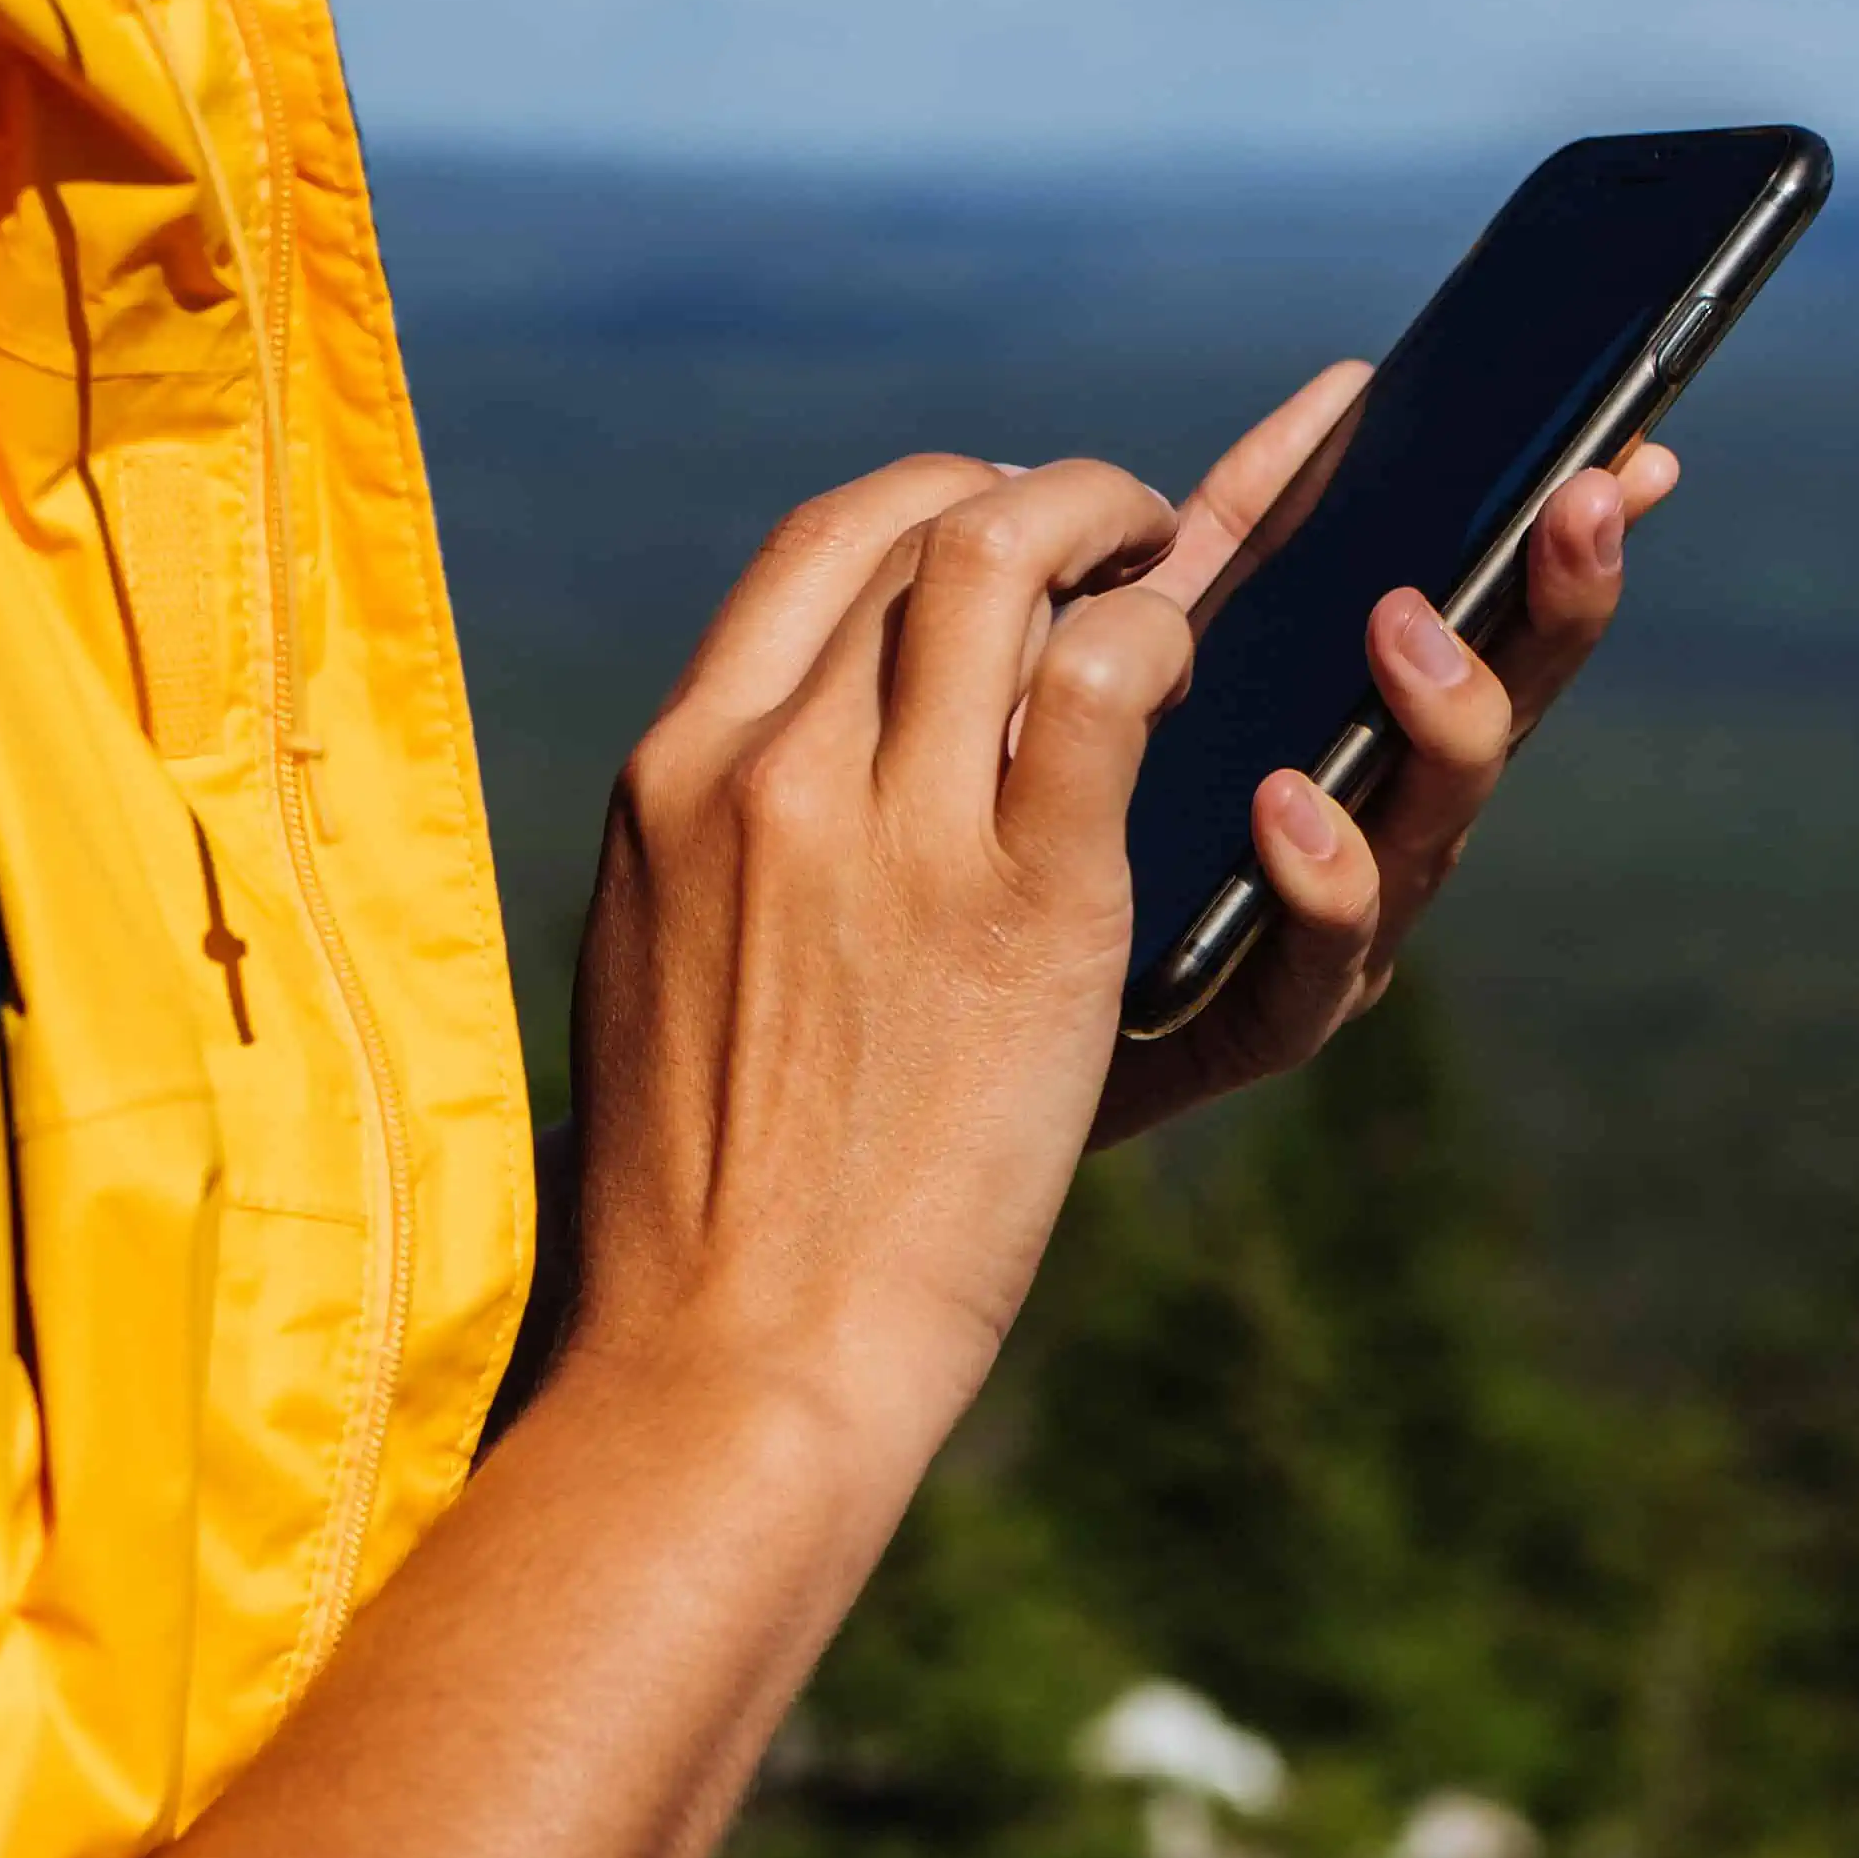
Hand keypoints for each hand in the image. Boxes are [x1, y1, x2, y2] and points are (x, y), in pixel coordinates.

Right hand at [562, 453, 1200, 1467]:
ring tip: (1184, 561)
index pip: (817, 548)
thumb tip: (797, 763)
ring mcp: (894, 828)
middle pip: (925, 532)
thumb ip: (725, 842)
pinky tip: (1199, 674)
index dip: (937, 503)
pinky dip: (1167, 638)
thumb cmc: (699, 1201)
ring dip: (1125, 529)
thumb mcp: (659, 963)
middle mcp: (769, 769)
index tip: (1006, 529)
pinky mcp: (1025, 904)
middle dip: (1048, 502)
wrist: (730, 1355)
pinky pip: (1111, 681)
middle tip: (1130, 534)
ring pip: (1013, 561)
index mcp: (671, 776)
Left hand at [1088, 363, 1685, 1143]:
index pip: (1498, 626)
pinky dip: (1317, 874)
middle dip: (1554, 606)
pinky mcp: (1260, 1020)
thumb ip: (1247, 533)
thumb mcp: (1161, 647)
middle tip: (1577, 503)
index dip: (1567, 548)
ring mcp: (1342, 930)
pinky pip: (1312, 957)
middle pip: (1505, 714)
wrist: (974, 1013)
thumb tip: (1352, 388)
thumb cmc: (1079, 811)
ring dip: (1442, 719)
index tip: (1636, 453)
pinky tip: (1289, 802)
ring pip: (1431, 829)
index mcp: (1374, 731)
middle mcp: (1387, 827)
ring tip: (1408, 629)